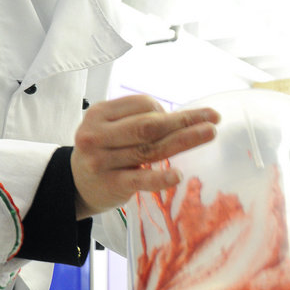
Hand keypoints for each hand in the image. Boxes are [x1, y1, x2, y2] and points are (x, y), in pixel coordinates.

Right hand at [71, 95, 219, 218]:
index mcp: (99, 113)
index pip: (141, 104)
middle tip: (213, 118)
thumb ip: (136, 120)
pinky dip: (159, 178)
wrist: (76, 185)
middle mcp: (98, 135)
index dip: (165, 109)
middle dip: (184, 120)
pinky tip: (178, 176)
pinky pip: (140, 180)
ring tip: (209, 134)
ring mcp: (103, 161)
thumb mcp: (109, 128)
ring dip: (183, 141)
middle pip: (149, 125)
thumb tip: (179, 119)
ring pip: (150, 149)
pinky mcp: (111, 184)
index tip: (180, 119)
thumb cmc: (103, 152)